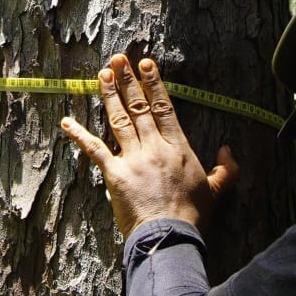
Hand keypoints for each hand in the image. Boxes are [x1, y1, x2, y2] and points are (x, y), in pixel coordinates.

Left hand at [60, 53, 238, 236]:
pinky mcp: (114, 174)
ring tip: (102, 75)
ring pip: (119, 120)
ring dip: (109, 96)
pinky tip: (66, 122)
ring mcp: (133, 159)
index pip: (164, 108)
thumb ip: (226, 169)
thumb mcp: (217, 191)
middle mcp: (155, 147)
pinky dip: (79, 135)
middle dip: (128, 81)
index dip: (154, 84)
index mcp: (178, 147)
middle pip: (139, 107)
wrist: (169, 235)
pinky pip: (94, 150)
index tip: (145, 65)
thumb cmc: (192, 216)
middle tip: (118, 60)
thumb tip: (228, 150)